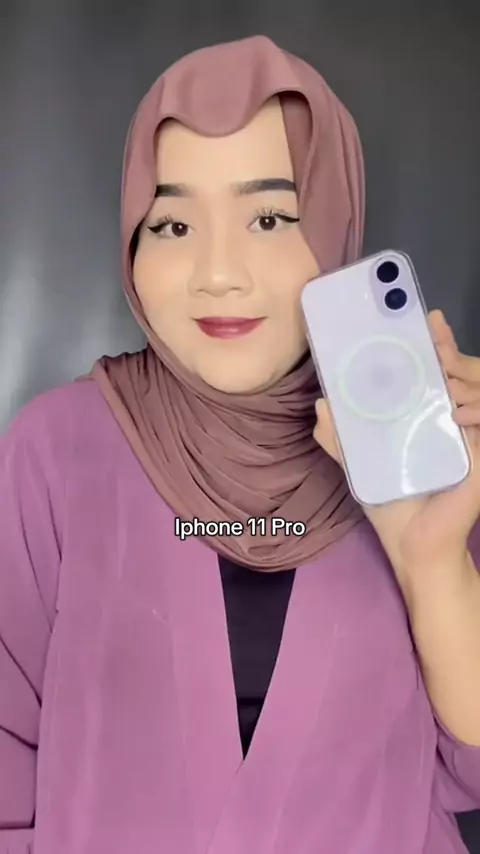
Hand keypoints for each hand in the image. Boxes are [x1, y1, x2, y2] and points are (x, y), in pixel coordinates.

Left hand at [314, 310, 479, 581]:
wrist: (413, 545)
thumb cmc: (391, 502)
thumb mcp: (359, 464)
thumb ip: (339, 436)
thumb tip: (321, 405)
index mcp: (423, 418)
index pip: (431, 374)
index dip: (430, 345)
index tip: (422, 317)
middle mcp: (448, 423)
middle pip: (453, 376)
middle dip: (444, 348)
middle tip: (432, 329)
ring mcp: (468, 440)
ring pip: (471, 395)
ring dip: (456, 373)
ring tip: (440, 361)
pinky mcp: (478, 460)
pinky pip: (479, 430)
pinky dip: (471, 416)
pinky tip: (455, 411)